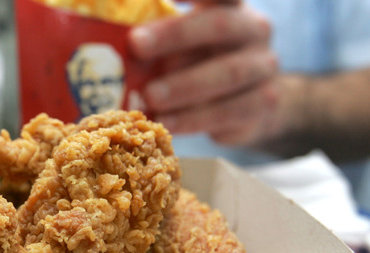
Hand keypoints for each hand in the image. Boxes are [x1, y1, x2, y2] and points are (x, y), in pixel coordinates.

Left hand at [128, 0, 280, 145]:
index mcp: (231, 5)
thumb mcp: (183, 42)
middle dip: (174, 35)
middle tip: (136, 44)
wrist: (251, 104)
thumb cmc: (201, 63)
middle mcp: (253, 30)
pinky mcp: (263, 105)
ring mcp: (263, 68)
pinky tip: (165, 123)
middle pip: (219, 25)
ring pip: (227, 74)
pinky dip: (192, 119)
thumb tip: (106, 41)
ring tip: (150, 97)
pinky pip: (229, 112)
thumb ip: (155, 37)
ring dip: (183, 86)